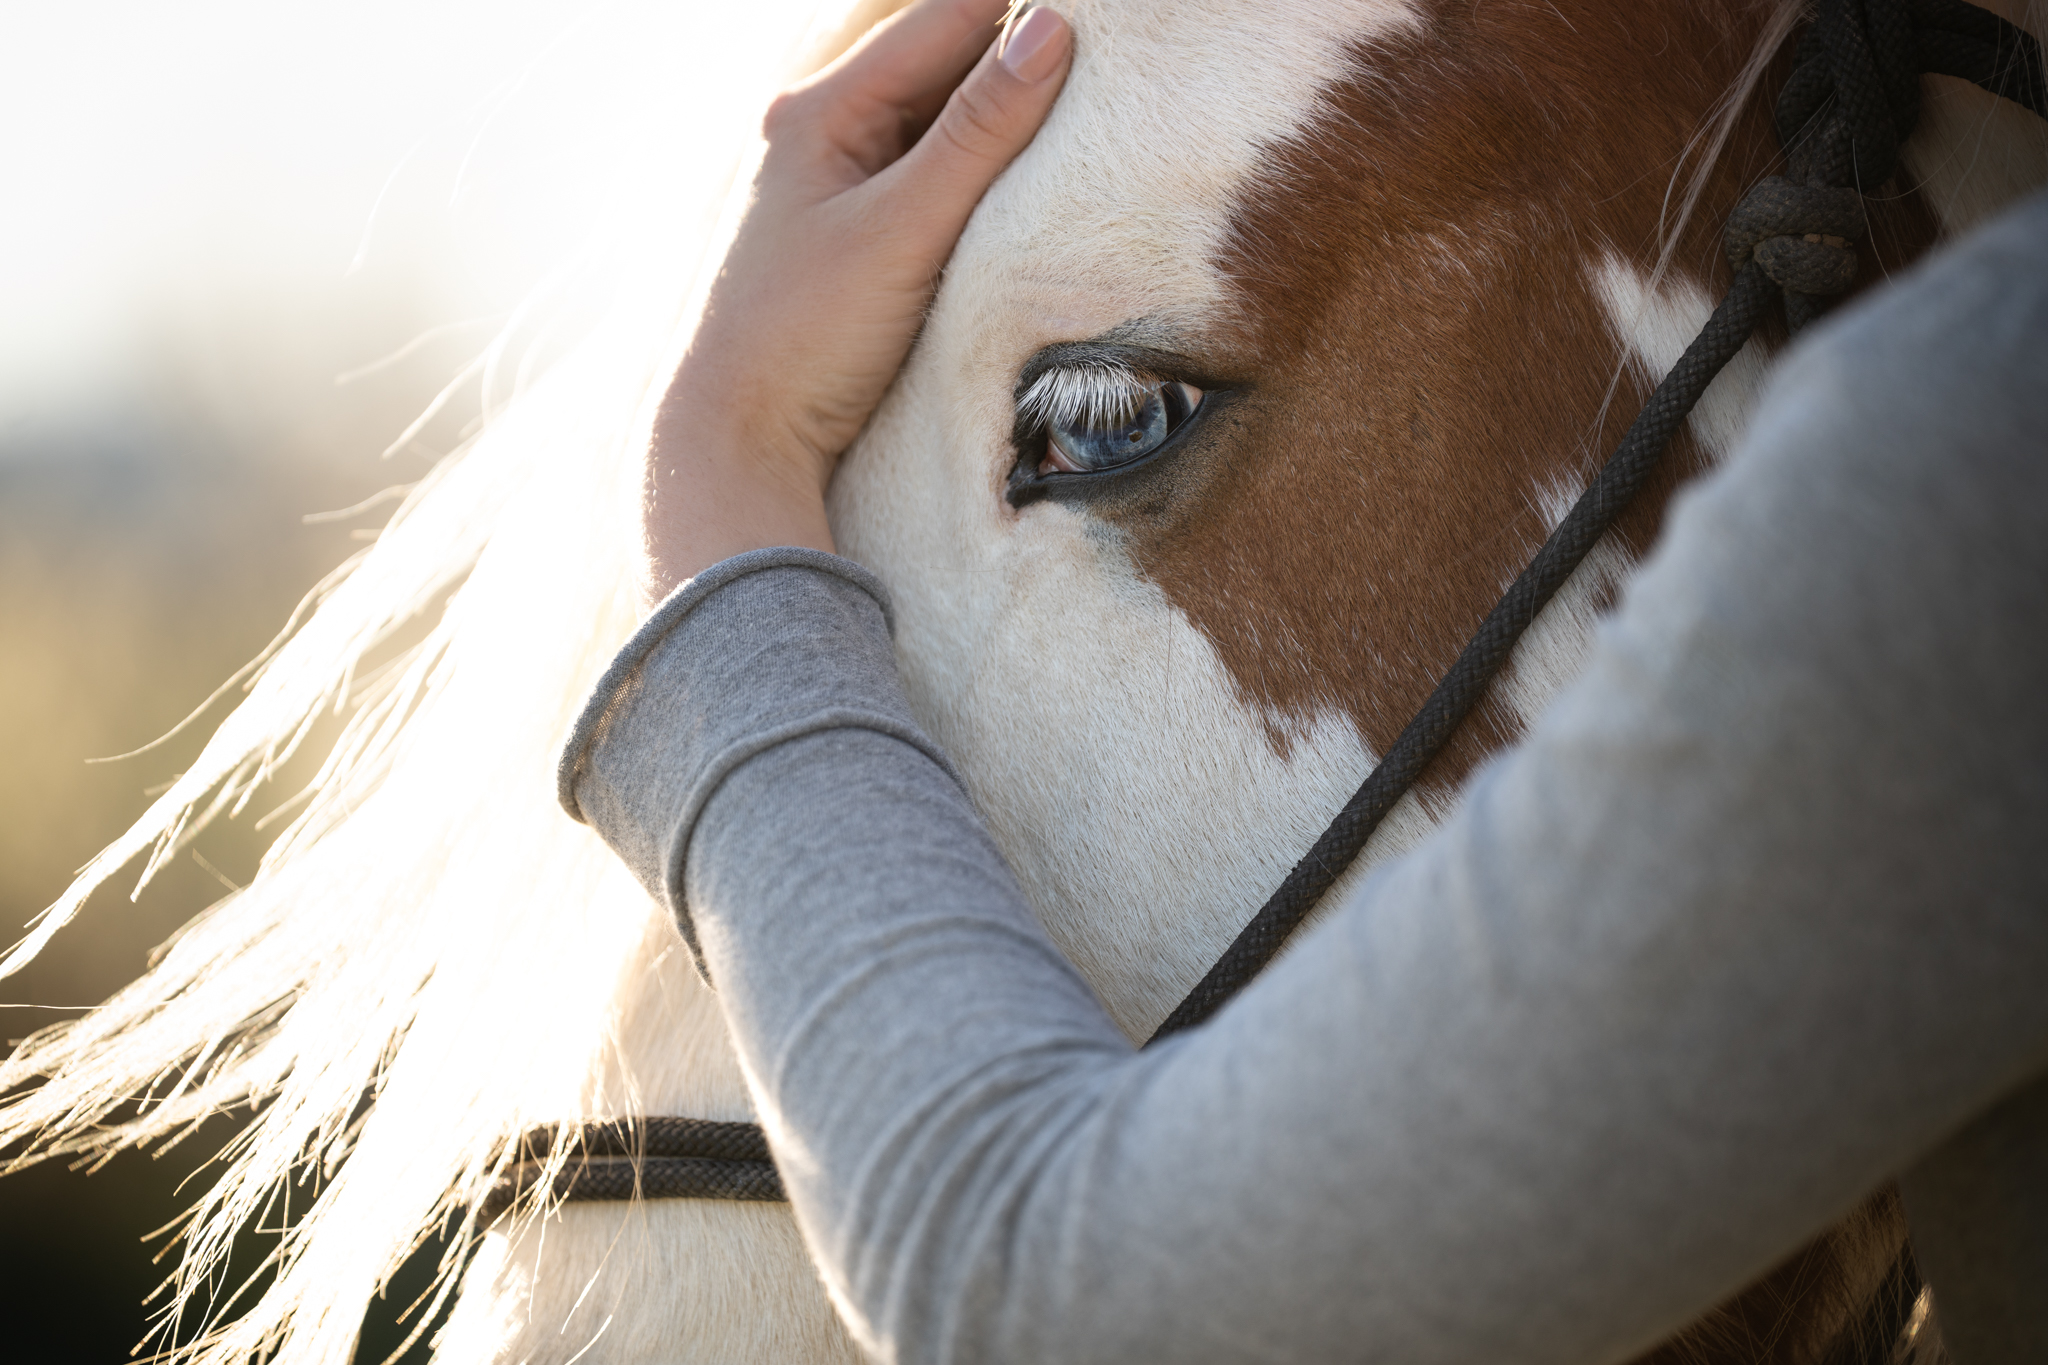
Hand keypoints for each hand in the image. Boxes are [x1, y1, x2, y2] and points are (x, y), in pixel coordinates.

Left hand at [638, 0, 1072, 607]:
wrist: (734, 442)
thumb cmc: (802, 339)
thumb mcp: (903, 230)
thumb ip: (979, 131)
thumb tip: (1052, 29)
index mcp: (818, 108)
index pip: (944, 19)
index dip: (1024, 16)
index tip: (1104, 29)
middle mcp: (814, 126)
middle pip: (936, 54)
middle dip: (1011, 53)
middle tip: (1097, 68)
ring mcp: (827, 178)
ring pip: (931, 109)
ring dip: (995, 107)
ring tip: (1073, 115)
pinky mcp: (843, 229)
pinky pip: (920, 165)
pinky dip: (970, 160)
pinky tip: (1017, 176)